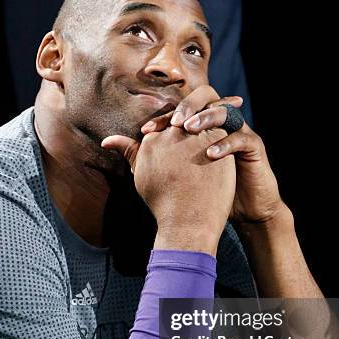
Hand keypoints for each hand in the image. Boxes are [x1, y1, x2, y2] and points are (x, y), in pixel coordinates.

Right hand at [101, 123, 235, 250]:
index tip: (191, 140)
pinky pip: (224, 129)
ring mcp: (194, 137)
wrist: (187, 222)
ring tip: (223, 132)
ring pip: (206, 119)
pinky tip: (232, 143)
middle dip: (197, 118)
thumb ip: (128, 151)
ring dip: (216, 122)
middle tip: (211, 124)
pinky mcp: (217, 143)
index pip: (167, 122)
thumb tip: (106, 140)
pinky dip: (228, 135)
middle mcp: (172, 133)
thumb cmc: (163, 203)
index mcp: (152, 139)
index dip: (180, 128)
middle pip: (186, 116)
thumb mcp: (141, 175)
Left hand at [140, 84, 285, 224]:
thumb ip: (141, 155)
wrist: (241, 210)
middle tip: (174, 124)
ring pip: (225, 111)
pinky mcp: (253, 147)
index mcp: (200, 126)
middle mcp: (219, 124)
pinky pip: (241, 137)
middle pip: (205, 97)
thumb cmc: (206, 192)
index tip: (146, 131)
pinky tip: (210, 155)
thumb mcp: (169, 172)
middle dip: (187, 107)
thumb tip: (105, 142)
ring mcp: (237, 132)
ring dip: (206, 118)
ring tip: (189, 131)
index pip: (182, 109)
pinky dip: (226, 144)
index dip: (163, 117)